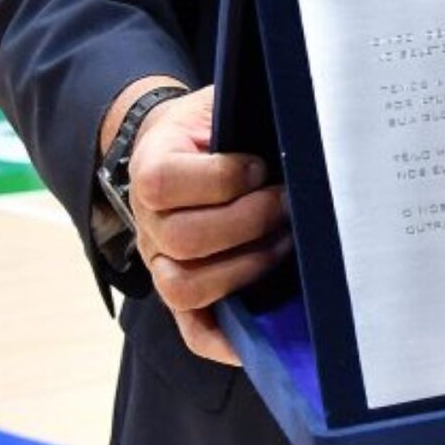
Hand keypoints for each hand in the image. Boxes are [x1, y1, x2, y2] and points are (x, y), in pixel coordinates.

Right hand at [129, 85, 290, 365]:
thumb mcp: (220, 104)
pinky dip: (221, 340)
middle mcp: (147, 222)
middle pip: (183, 239)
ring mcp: (160, 263)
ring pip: (185, 287)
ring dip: (243, 269)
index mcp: (150, 167)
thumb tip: (296, 122)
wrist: (179, 144)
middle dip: (247, 222)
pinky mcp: (181, 291)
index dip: (223, 177)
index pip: (166, 183)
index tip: (261, 166)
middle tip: (285, 204)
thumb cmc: (213, 126)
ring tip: (283, 244)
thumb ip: (244, 114)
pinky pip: (192, 329)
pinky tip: (255, 337)